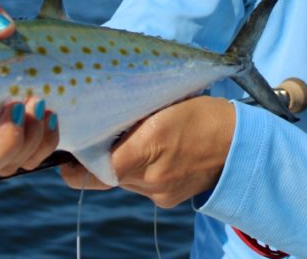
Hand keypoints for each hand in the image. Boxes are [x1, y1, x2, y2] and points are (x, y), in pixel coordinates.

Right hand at [0, 0, 58, 181]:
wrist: (4, 45)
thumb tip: (4, 29)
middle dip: (8, 143)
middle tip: (20, 103)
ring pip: (10, 165)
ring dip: (30, 138)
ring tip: (38, 102)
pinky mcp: (17, 146)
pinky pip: (33, 158)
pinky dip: (45, 140)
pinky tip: (50, 114)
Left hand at [59, 95, 235, 207]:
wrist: (241, 144)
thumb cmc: (203, 114)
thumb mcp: (166, 106)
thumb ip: (132, 116)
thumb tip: (98, 118)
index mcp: (150, 144)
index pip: (97, 169)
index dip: (76, 166)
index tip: (66, 157)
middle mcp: (152, 176)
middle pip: (107, 174)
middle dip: (102, 156)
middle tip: (103, 135)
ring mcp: (159, 193)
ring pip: (122, 180)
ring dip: (123, 163)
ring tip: (140, 140)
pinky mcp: (166, 201)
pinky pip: (140, 186)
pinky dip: (141, 171)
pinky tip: (158, 154)